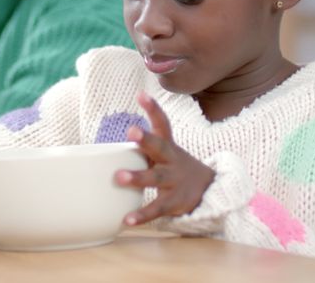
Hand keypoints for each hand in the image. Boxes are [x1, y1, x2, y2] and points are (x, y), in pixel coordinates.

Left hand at [116, 91, 215, 225]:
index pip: (162, 124)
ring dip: (138, 177)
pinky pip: (156, 208)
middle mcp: (172, 160)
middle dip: (147, 139)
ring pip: (156, 177)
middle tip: (132, 130)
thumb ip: (143, 144)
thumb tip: (107, 140)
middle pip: (160, 147)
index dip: (153, 109)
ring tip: (119, 176)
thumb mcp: (164, 151)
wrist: (208, 189)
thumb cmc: (173, 166)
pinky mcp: (174, 202)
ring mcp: (174, 181)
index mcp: (167, 146)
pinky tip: (127, 220)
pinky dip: (141, 215)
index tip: (141, 95)